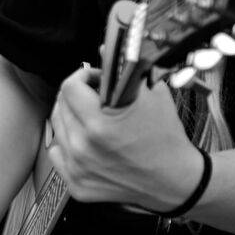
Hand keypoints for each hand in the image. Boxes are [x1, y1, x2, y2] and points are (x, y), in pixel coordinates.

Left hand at [45, 64, 201, 210]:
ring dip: (72, 117)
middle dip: (77, 95)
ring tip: (93, 118)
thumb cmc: (166, 137)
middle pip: (60, 106)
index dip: (84, 76)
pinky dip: (68, 144)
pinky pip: (57, 153)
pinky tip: (86, 140)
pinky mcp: (78, 186)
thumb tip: (104, 48)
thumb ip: (122, 71)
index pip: (70, 86)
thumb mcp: (150, 95)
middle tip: (96, 97)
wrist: (176, 181)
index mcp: (99, 124)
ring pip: (58, 128)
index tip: (97, 80)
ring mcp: (79, 169)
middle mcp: (84, 148)